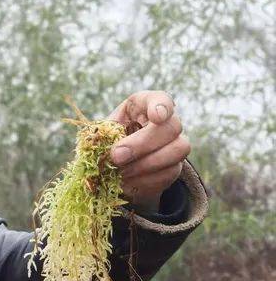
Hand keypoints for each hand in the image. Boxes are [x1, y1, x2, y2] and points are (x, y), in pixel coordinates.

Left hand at [105, 90, 190, 212]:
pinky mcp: (175, 167)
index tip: (156, 116)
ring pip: (178, 150)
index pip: (161, 99)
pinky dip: (145, 179)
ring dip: (146, 164)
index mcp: (145, 105)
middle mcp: (167, 122)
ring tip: (120, 172)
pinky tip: (127, 182)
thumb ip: (105, 135)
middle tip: (117, 156)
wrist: (116, 165)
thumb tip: (105, 148)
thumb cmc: (108, 140)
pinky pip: (169, 173)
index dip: (162, 106)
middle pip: (171, 127)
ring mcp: (175, 144)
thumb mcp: (102, 132)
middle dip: (142, 144)